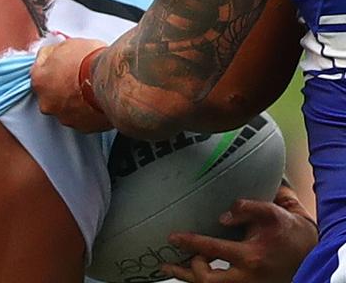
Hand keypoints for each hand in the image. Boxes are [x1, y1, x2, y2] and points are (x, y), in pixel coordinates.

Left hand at [30, 36, 111, 131]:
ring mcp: (65, 117)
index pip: (40, 69)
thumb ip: (56, 52)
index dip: (53, 62)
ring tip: (91, 89)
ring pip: (66, 107)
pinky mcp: (83, 127)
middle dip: (62, 84)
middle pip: (51, 92)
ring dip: (75, 99)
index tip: (62, 60)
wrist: (112, 81)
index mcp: (39, 81)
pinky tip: (97, 99)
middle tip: (78, 75)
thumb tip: (57, 52)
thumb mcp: (68, 44)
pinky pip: (83, 117)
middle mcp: (47, 103)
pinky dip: (88, 110)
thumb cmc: (91, 61)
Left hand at [161, 188, 316, 281]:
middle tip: (177, 257)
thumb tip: (222, 217)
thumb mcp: (272, 212)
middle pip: (206, 280)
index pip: (212, 250)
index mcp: (250, 256)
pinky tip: (193, 273)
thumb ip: (247, 209)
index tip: (174, 238)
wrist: (312, 254)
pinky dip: (204, 280)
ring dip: (190, 278)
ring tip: (172, 268)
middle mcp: (247, 276)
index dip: (190, 242)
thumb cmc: (290, 232)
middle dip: (187, 269)